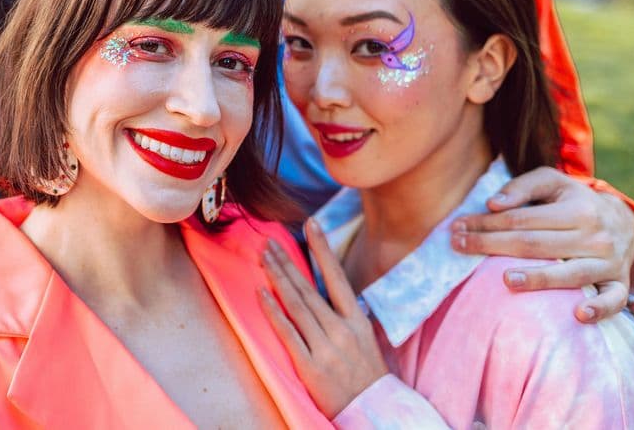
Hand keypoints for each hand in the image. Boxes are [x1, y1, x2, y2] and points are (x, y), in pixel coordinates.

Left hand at [259, 219, 387, 416]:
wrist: (372, 412)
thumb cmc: (366, 374)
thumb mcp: (364, 339)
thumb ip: (345, 314)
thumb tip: (327, 287)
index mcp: (357, 322)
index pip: (338, 277)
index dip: (323, 248)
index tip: (313, 222)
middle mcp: (341, 331)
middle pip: (309, 288)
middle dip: (287, 262)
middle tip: (268, 241)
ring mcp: (325, 349)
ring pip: (296, 305)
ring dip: (277, 278)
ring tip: (262, 258)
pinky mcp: (310, 367)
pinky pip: (287, 333)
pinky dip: (273, 312)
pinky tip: (261, 293)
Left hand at [450, 166, 633, 322]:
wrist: (624, 223)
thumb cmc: (574, 201)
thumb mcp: (552, 183)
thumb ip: (522, 187)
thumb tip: (493, 204)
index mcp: (576, 210)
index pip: (522, 219)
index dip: (486, 224)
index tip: (457, 228)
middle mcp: (594, 237)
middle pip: (536, 245)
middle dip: (492, 246)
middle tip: (459, 247)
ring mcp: (609, 263)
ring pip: (570, 274)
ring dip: (537, 279)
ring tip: (505, 280)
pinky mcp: (619, 284)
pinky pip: (614, 300)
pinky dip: (599, 309)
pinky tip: (578, 314)